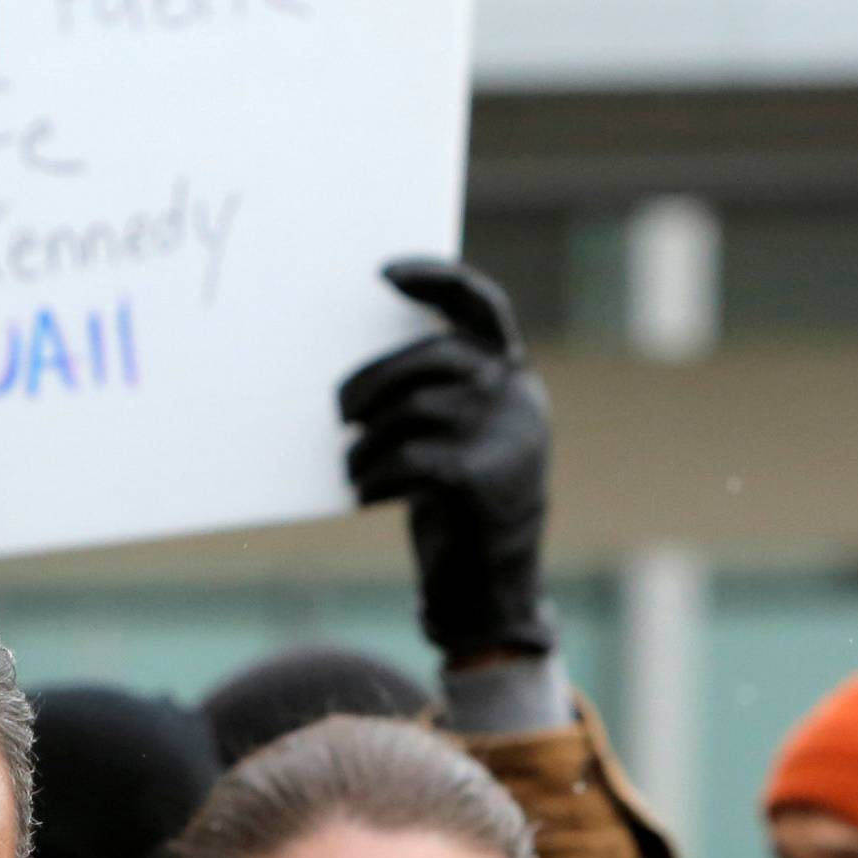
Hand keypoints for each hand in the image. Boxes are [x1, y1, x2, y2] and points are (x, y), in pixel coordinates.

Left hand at [338, 259, 555, 661]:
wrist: (489, 586)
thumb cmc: (457, 500)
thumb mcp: (457, 435)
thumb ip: (433, 391)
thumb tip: (357, 367)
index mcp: (514, 374)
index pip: (480, 305)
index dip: (436, 280)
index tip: (383, 272)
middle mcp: (520, 396)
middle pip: (433, 357)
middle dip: (373, 379)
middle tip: (337, 410)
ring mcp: (509, 438)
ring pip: (412, 412)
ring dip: (366, 441)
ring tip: (351, 466)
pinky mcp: (484, 481)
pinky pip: (408, 459)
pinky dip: (374, 475)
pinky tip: (363, 493)